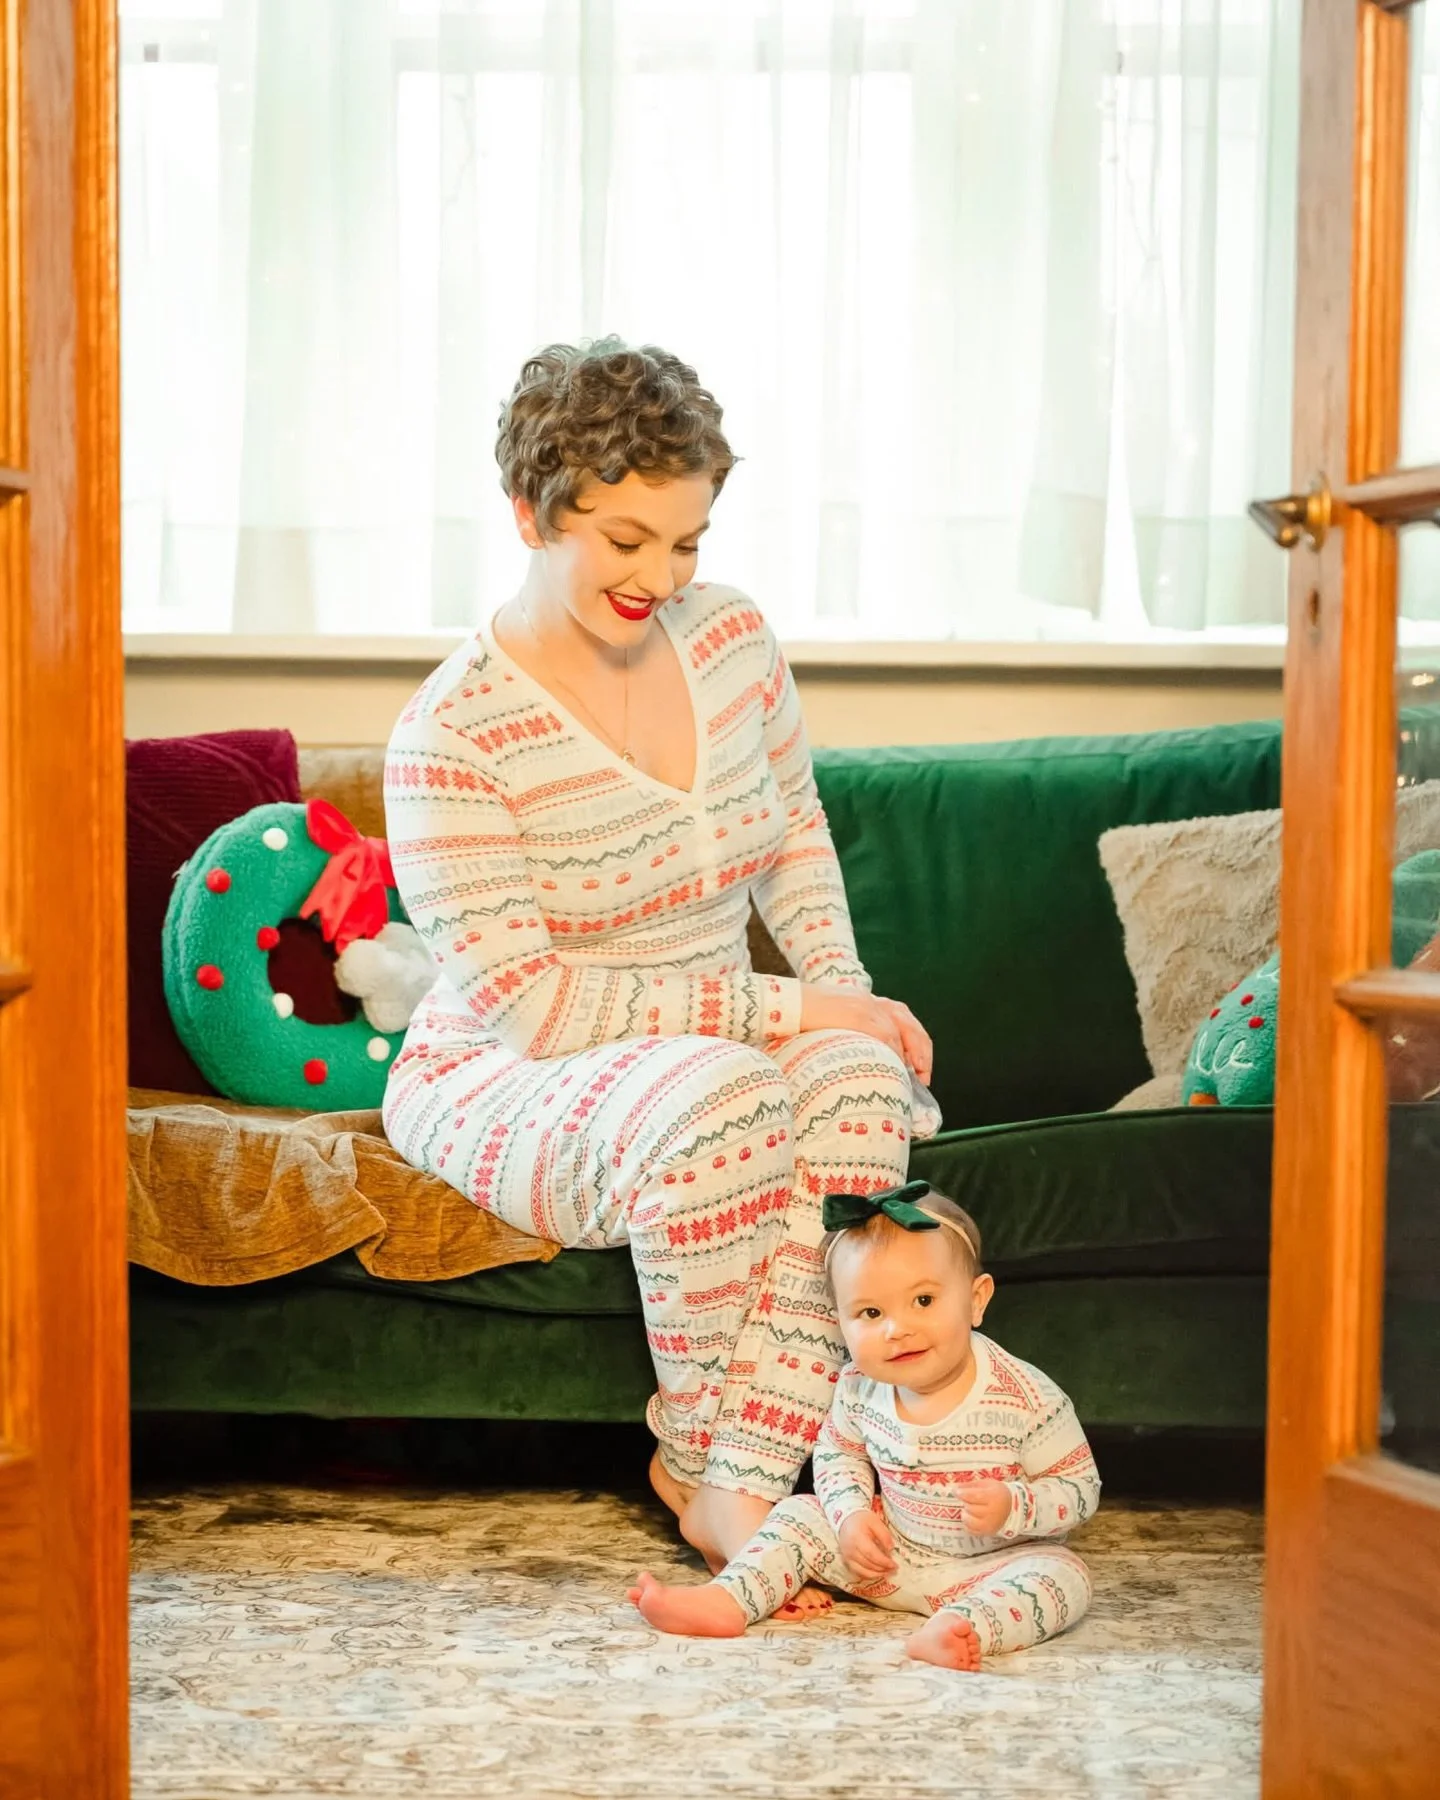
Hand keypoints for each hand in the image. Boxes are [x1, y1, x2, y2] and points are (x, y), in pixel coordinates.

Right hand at [798, 987, 933, 1082]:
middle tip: (926, 1075)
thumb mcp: (830, 1022)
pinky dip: (894, 1053)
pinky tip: (896, 1069)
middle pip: (907, 1022)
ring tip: (917, 1075)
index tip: (919, 1064)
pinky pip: (884, 1036)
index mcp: (863, 999)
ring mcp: (863, 1006)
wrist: (786, 1004)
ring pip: (898, 1031)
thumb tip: (859, 1061)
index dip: (914, 1040)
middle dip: (922, 1049)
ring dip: (911, 1055)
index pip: (900, 1016)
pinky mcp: (857, 1016)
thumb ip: (849, 1033)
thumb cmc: (800, 1019)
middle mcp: (868, 1000)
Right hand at [838, 1509, 897, 1578]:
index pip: (872, 1554)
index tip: (894, 1564)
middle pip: (868, 1564)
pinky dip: (869, 1575)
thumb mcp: (875, 1521)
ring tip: (888, 1572)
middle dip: (883, 1569)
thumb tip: (890, 1549)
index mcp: (857, 1538)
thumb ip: (884, 1535)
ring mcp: (847, 1557)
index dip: (884, 1562)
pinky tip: (878, 1572)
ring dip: (877, 1574)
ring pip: (863, 1572)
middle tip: (894, 1569)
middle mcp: (850, 1550)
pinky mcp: (847, 1561)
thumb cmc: (861, 1520)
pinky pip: (858, 1573)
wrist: (845, 1520)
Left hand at [958, 1480, 1013, 1537]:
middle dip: (966, 1503)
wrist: (1012, 1507)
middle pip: (971, 1508)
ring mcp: (990, 1524)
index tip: (956, 1491)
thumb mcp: (986, 1484)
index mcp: (993, 1497)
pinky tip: (971, 1517)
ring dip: (966, 1514)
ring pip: (969, 1521)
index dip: (963, 1494)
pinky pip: (971, 1531)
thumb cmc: (997, 1493)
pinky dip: (968, 1524)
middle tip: (967, 1499)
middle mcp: (992, 1512)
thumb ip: (970, 1485)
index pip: (974, 1496)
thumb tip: (955, 1488)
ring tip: (969, 1509)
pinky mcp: (988, 1532)